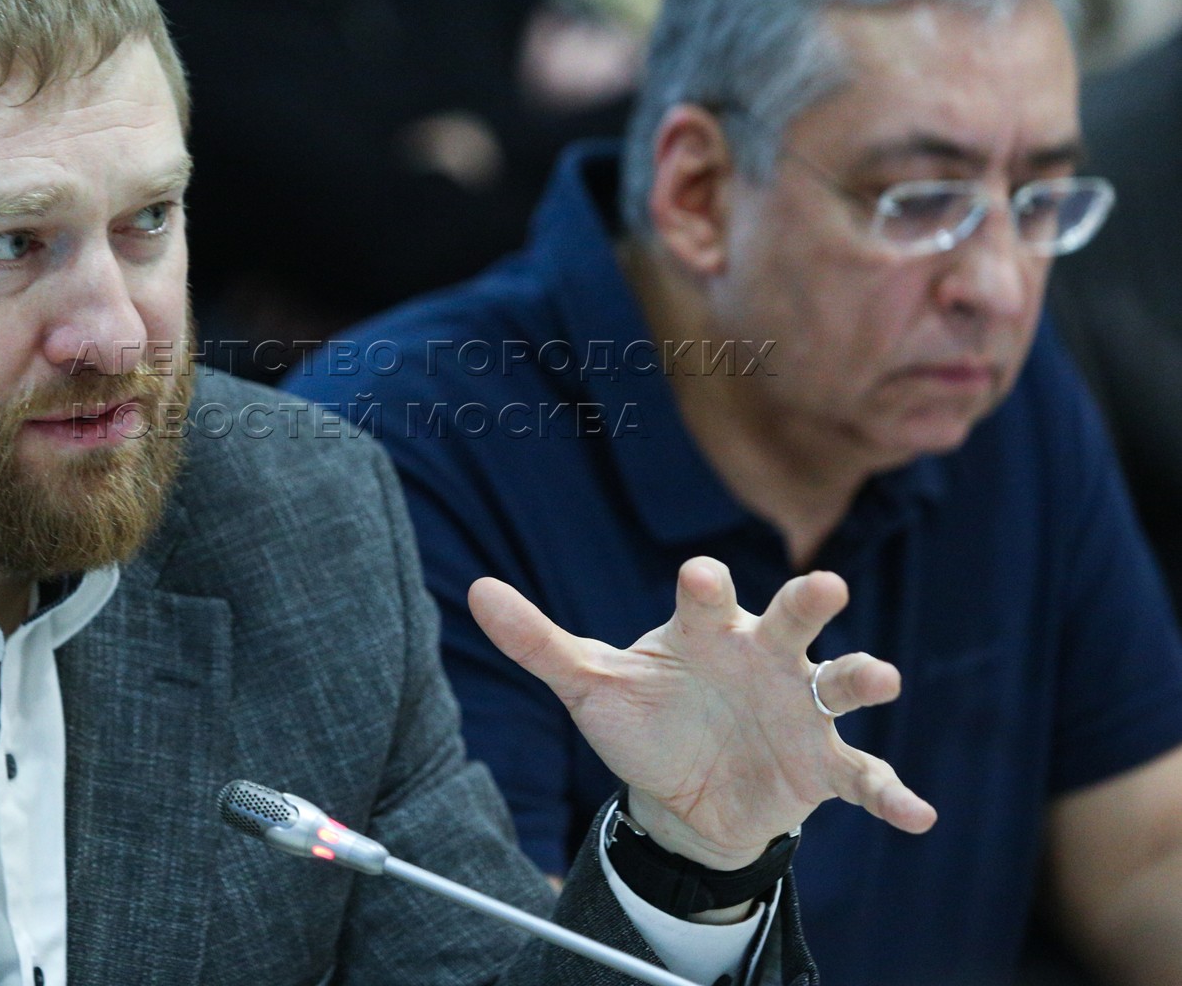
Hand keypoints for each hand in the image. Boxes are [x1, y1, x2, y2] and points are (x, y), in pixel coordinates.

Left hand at [469, 557, 936, 869]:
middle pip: (793, 621)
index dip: (706, 588)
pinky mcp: (821, 766)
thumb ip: (539, 641)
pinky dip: (891, 795)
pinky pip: (864, 777)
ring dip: (861, 677)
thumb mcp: (591, 685)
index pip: (707, 599)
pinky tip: (917, 815)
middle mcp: (764, 658)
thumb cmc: (647, 718)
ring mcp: (799, 709)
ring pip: (839, 684)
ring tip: (881, 676)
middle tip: (823, 586)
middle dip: (807, 603)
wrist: (685, 793)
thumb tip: (475, 589)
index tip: (702, 578)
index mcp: (708, 631)